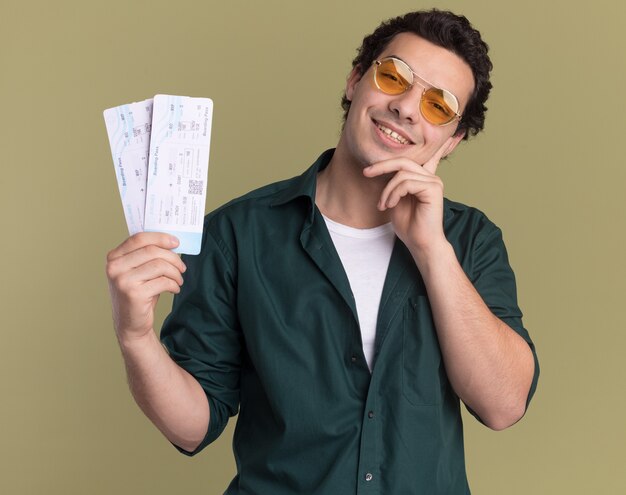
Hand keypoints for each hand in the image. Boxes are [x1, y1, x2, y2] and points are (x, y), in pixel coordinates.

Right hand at [105, 232, 186, 343]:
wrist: (130, 324)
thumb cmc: (139, 294)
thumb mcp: (138, 271)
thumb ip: (147, 255)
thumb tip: (171, 241)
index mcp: (114, 257)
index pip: (139, 238)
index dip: (160, 238)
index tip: (176, 242)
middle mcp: (115, 267)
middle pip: (152, 251)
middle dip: (173, 258)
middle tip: (182, 267)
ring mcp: (123, 280)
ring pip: (160, 265)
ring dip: (175, 272)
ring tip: (178, 280)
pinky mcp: (134, 294)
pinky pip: (163, 281)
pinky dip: (173, 284)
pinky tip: (174, 289)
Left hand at [363, 137, 458, 251]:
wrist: (420, 244)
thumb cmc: (408, 225)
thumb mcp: (395, 199)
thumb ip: (394, 183)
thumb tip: (382, 170)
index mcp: (423, 178)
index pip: (429, 156)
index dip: (432, 144)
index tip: (444, 133)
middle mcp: (430, 177)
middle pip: (403, 161)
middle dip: (381, 166)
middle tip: (365, 173)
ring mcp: (434, 182)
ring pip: (401, 173)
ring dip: (386, 190)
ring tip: (383, 205)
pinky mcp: (433, 189)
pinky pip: (405, 182)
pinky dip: (393, 193)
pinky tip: (391, 205)